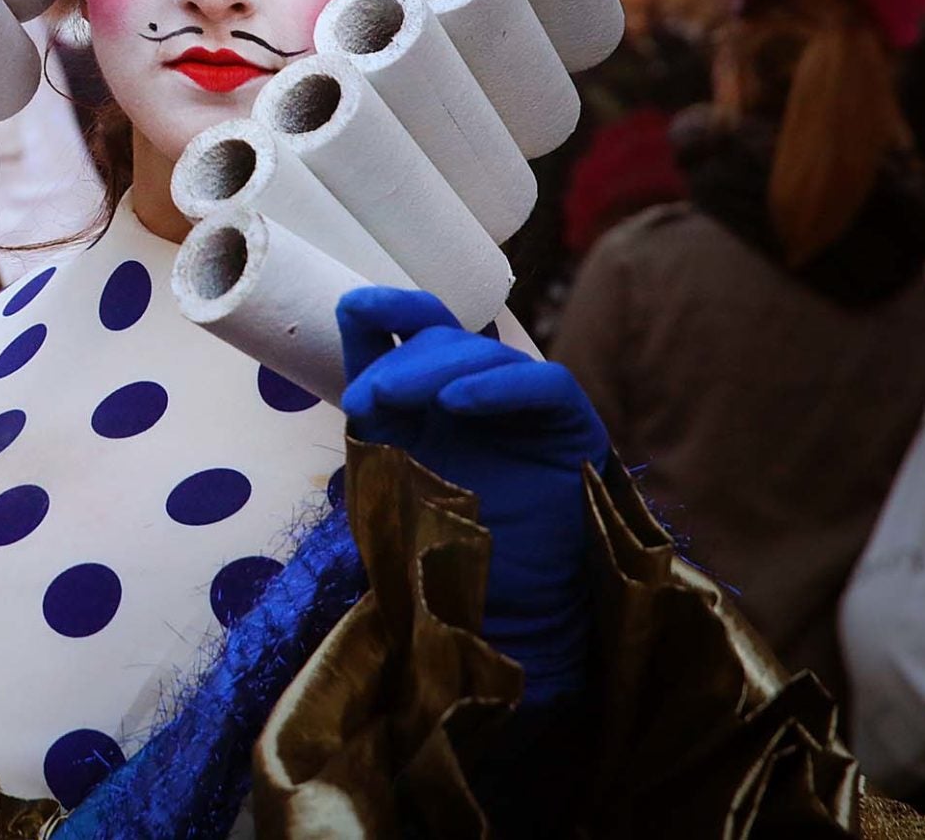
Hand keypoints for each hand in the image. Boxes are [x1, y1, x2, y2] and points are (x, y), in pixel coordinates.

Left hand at [338, 286, 608, 700]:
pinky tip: (459, 403)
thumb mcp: (388, 479)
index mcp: (431, 397)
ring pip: (489, 355)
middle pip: (445, 339)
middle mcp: (479, 394)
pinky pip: (545, 386)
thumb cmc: (439, 553)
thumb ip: (376, 426)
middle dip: (401, 358)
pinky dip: (500, 387)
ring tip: (395, 399)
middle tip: (368, 398)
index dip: (388, 309)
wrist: (498, 617)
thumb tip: (357, 378)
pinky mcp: (571, 430)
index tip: (353, 308)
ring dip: (436, 368)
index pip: (414, 329)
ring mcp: (526, 409)